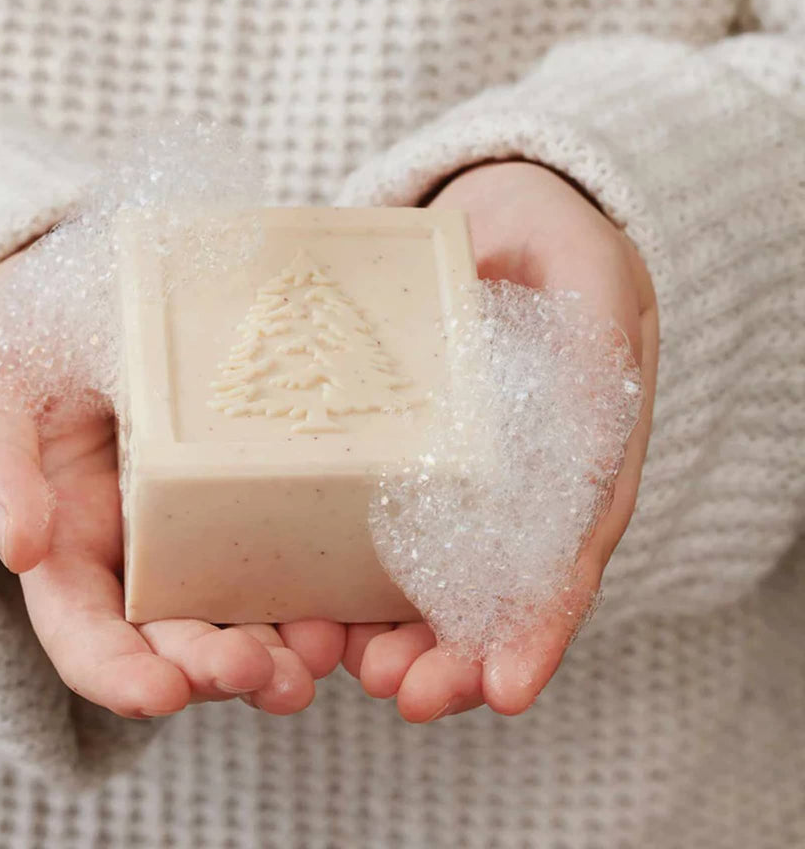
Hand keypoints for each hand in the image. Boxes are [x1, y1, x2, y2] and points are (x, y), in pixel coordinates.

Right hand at [0, 251, 346, 719]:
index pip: (86, 635)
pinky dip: (318, 587)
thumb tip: (21, 548)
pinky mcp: (253, 490)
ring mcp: (204, 528)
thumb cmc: (21, 346)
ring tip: (319, 655)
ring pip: (242, 610)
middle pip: (178, 637)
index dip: (118, 673)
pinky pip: (289, 549)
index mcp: (69, 551)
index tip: (161, 693)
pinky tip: (349, 600)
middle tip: (269, 676)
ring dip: (280, 646)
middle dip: (218, 668)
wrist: (87, 291)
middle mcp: (142, 556)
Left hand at [342, 161, 658, 720]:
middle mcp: (524, 480)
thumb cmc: (555, 242)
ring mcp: (462, 473)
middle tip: (406, 694)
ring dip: (400, 633)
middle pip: (501, 588)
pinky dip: (353, 574)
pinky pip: (378, 523)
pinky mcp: (405, 454)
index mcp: (583, 453)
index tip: (507, 686)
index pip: (570, 550)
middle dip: (457, 653)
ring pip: (438, 575)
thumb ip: (595, 340)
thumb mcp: (587, 275)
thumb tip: (588, 405)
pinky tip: (315, 608)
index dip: (542, 621)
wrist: (500, 216)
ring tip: (352, 668)